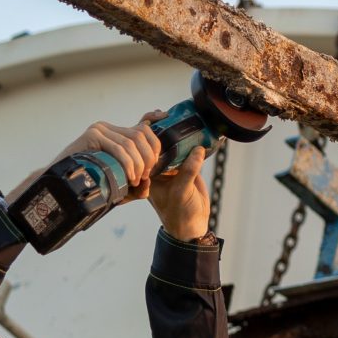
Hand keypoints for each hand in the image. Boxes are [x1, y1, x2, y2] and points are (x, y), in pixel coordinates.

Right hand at [10, 118, 161, 206]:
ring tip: (135, 180)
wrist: (59, 185)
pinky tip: (129, 177)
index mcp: (114, 133)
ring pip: (132, 143)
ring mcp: (99, 130)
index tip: (159, 161)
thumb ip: (133, 182)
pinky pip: (119, 148)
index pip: (144, 128)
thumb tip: (148, 182)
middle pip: (141, 135)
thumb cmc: (88, 185)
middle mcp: (107, 128)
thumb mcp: (116, 183)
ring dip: (139, 164)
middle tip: (145, 177)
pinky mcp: (92, 136)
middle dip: (149, 158)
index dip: (156, 143)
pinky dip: (129, 164)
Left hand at [141, 108, 214, 241]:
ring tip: (176, 116)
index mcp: (146, 173)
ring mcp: (168, 166)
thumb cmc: (179, 212)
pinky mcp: (183, 166)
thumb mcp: (182, 192)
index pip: (139, 148)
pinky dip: (187, 139)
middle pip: (151, 142)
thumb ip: (188, 171)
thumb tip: (197, 150)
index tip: (152, 122)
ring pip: (167, 143)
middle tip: (165, 115)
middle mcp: (154, 167)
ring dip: (172, 131)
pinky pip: (183, 149)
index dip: (143, 133)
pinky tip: (191, 129)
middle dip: (157, 127)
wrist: (193, 223)